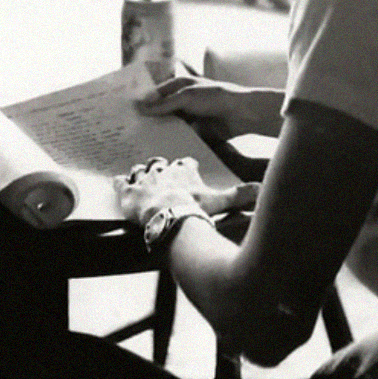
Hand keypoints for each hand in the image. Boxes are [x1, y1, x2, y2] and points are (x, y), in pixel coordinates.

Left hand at [113, 156, 259, 225]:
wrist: (170, 215)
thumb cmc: (193, 207)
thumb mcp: (219, 201)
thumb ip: (239, 194)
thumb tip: (260, 190)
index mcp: (184, 170)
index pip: (186, 163)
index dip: (185, 168)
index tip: (186, 170)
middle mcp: (163, 170)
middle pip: (160, 163)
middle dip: (160, 168)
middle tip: (161, 177)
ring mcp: (144, 179)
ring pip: (139, 169)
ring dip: (140, 174)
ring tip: (141, 180)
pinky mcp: (128, 191)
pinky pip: (120, 182)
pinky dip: (119, 184)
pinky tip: (118, 184)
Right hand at [136, 76, 280, 140]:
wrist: (242, 114)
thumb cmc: (214, 97)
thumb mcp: (186, 97)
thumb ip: (163, 104)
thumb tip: (139, 108)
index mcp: (179, 86)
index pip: (155, 94)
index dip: (141, 101)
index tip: (123, 112)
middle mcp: (181, 101)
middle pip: (159, 111)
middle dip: (146, 119)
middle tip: (125, 130)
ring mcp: (188, 118)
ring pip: (167, 125)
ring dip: (156, 132)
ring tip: (135, 143)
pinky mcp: (194, 133)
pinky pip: (178, 137)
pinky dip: (169, 142)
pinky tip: (155, 150)